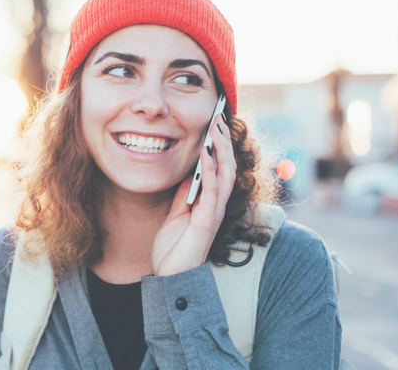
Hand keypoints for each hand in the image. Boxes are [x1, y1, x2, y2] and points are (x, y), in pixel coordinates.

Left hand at [152, 114, 236, 276]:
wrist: (170, 278)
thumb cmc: (174, 249)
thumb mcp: (176, 214)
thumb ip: (184, 196)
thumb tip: (186, 174)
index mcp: (209, 203)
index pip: (220, 169)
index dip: (219, 147)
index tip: (213, 125)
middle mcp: (217, 206)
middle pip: (227, 167)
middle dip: (224, 142)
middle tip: (218, 118)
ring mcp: (214, 213)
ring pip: (225, 174)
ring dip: (221, 149)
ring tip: (215, 127)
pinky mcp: (207, 221)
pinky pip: (212, 190)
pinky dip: (209, 170)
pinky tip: (205, 153)